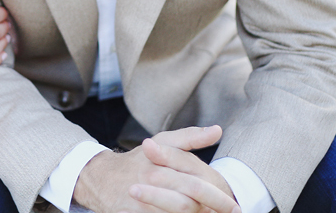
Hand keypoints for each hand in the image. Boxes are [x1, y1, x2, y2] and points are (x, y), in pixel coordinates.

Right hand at [74, 126, 239, 212]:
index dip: (217, 196)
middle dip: (211, 209)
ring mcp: (141, 202)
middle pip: (187, 203)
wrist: (101, 178)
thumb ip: (190, 137)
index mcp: (161, 163)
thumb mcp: (162, 141)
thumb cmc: (139, 160)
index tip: (234, 205)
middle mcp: (151, 181)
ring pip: (176, 212)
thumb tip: (218, 130)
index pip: (195, 183)